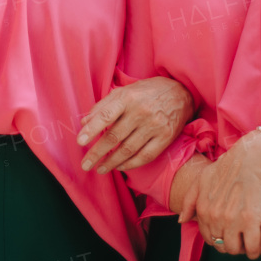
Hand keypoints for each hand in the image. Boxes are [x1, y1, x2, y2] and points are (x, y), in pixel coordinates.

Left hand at [78, 77, 193, 172]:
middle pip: (114, 137)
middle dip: (97, 153)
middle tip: (85, 164)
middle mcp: (141, 112)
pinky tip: (120, 167)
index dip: (92, 130)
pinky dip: (131, 164)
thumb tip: (83, 123)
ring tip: (100, 169)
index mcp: (127, 98)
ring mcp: (155, 126)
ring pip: (128, 149)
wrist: (181, 92)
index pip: (106, 115)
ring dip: (111, 162)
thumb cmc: (146, 92)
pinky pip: (145, 156)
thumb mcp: (124, 92)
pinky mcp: (166, 137)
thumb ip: (102, 107)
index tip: (79, 142)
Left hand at [178, 130, 260, 257]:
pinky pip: (251, 247)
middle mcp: (215, 217)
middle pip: (219, 245)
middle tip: (236, 239)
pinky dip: (254, 251)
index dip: (216, 239)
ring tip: (245, 242)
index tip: (224, 235)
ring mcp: (232, 220)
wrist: (249, 160)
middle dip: (227, 245)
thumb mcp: (201, 180)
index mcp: (203, 209)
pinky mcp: (251, 221)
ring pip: (233, 249)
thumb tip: (181, 221)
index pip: (206, 236)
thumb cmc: (226, 169)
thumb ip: (190, 201)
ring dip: (240, 249)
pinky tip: (255, 246)